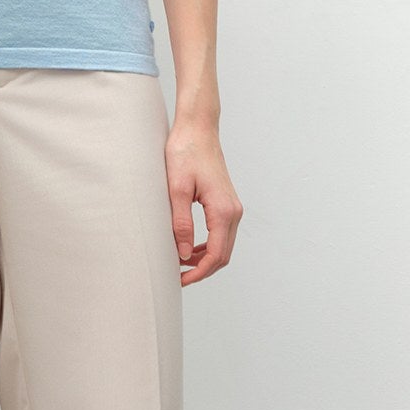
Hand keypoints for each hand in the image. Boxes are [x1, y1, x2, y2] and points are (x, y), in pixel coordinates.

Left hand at [165, 118, 242, 284]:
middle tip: (177, 277)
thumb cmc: (185, 152)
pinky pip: (221, 233)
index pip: (216, 255)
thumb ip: (181, 224)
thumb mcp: (176, 189)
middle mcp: (233, 211)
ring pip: (223, 246)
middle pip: (223, 255)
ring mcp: (232, 207)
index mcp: (223, 210)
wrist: (197, 129)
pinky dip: (207, 246)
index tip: (179, 280)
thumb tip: (183, 254)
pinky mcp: (226, 203)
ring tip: (179, 264)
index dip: (198, 272)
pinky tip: (188, 247)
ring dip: (204, 259)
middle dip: (201, 270)